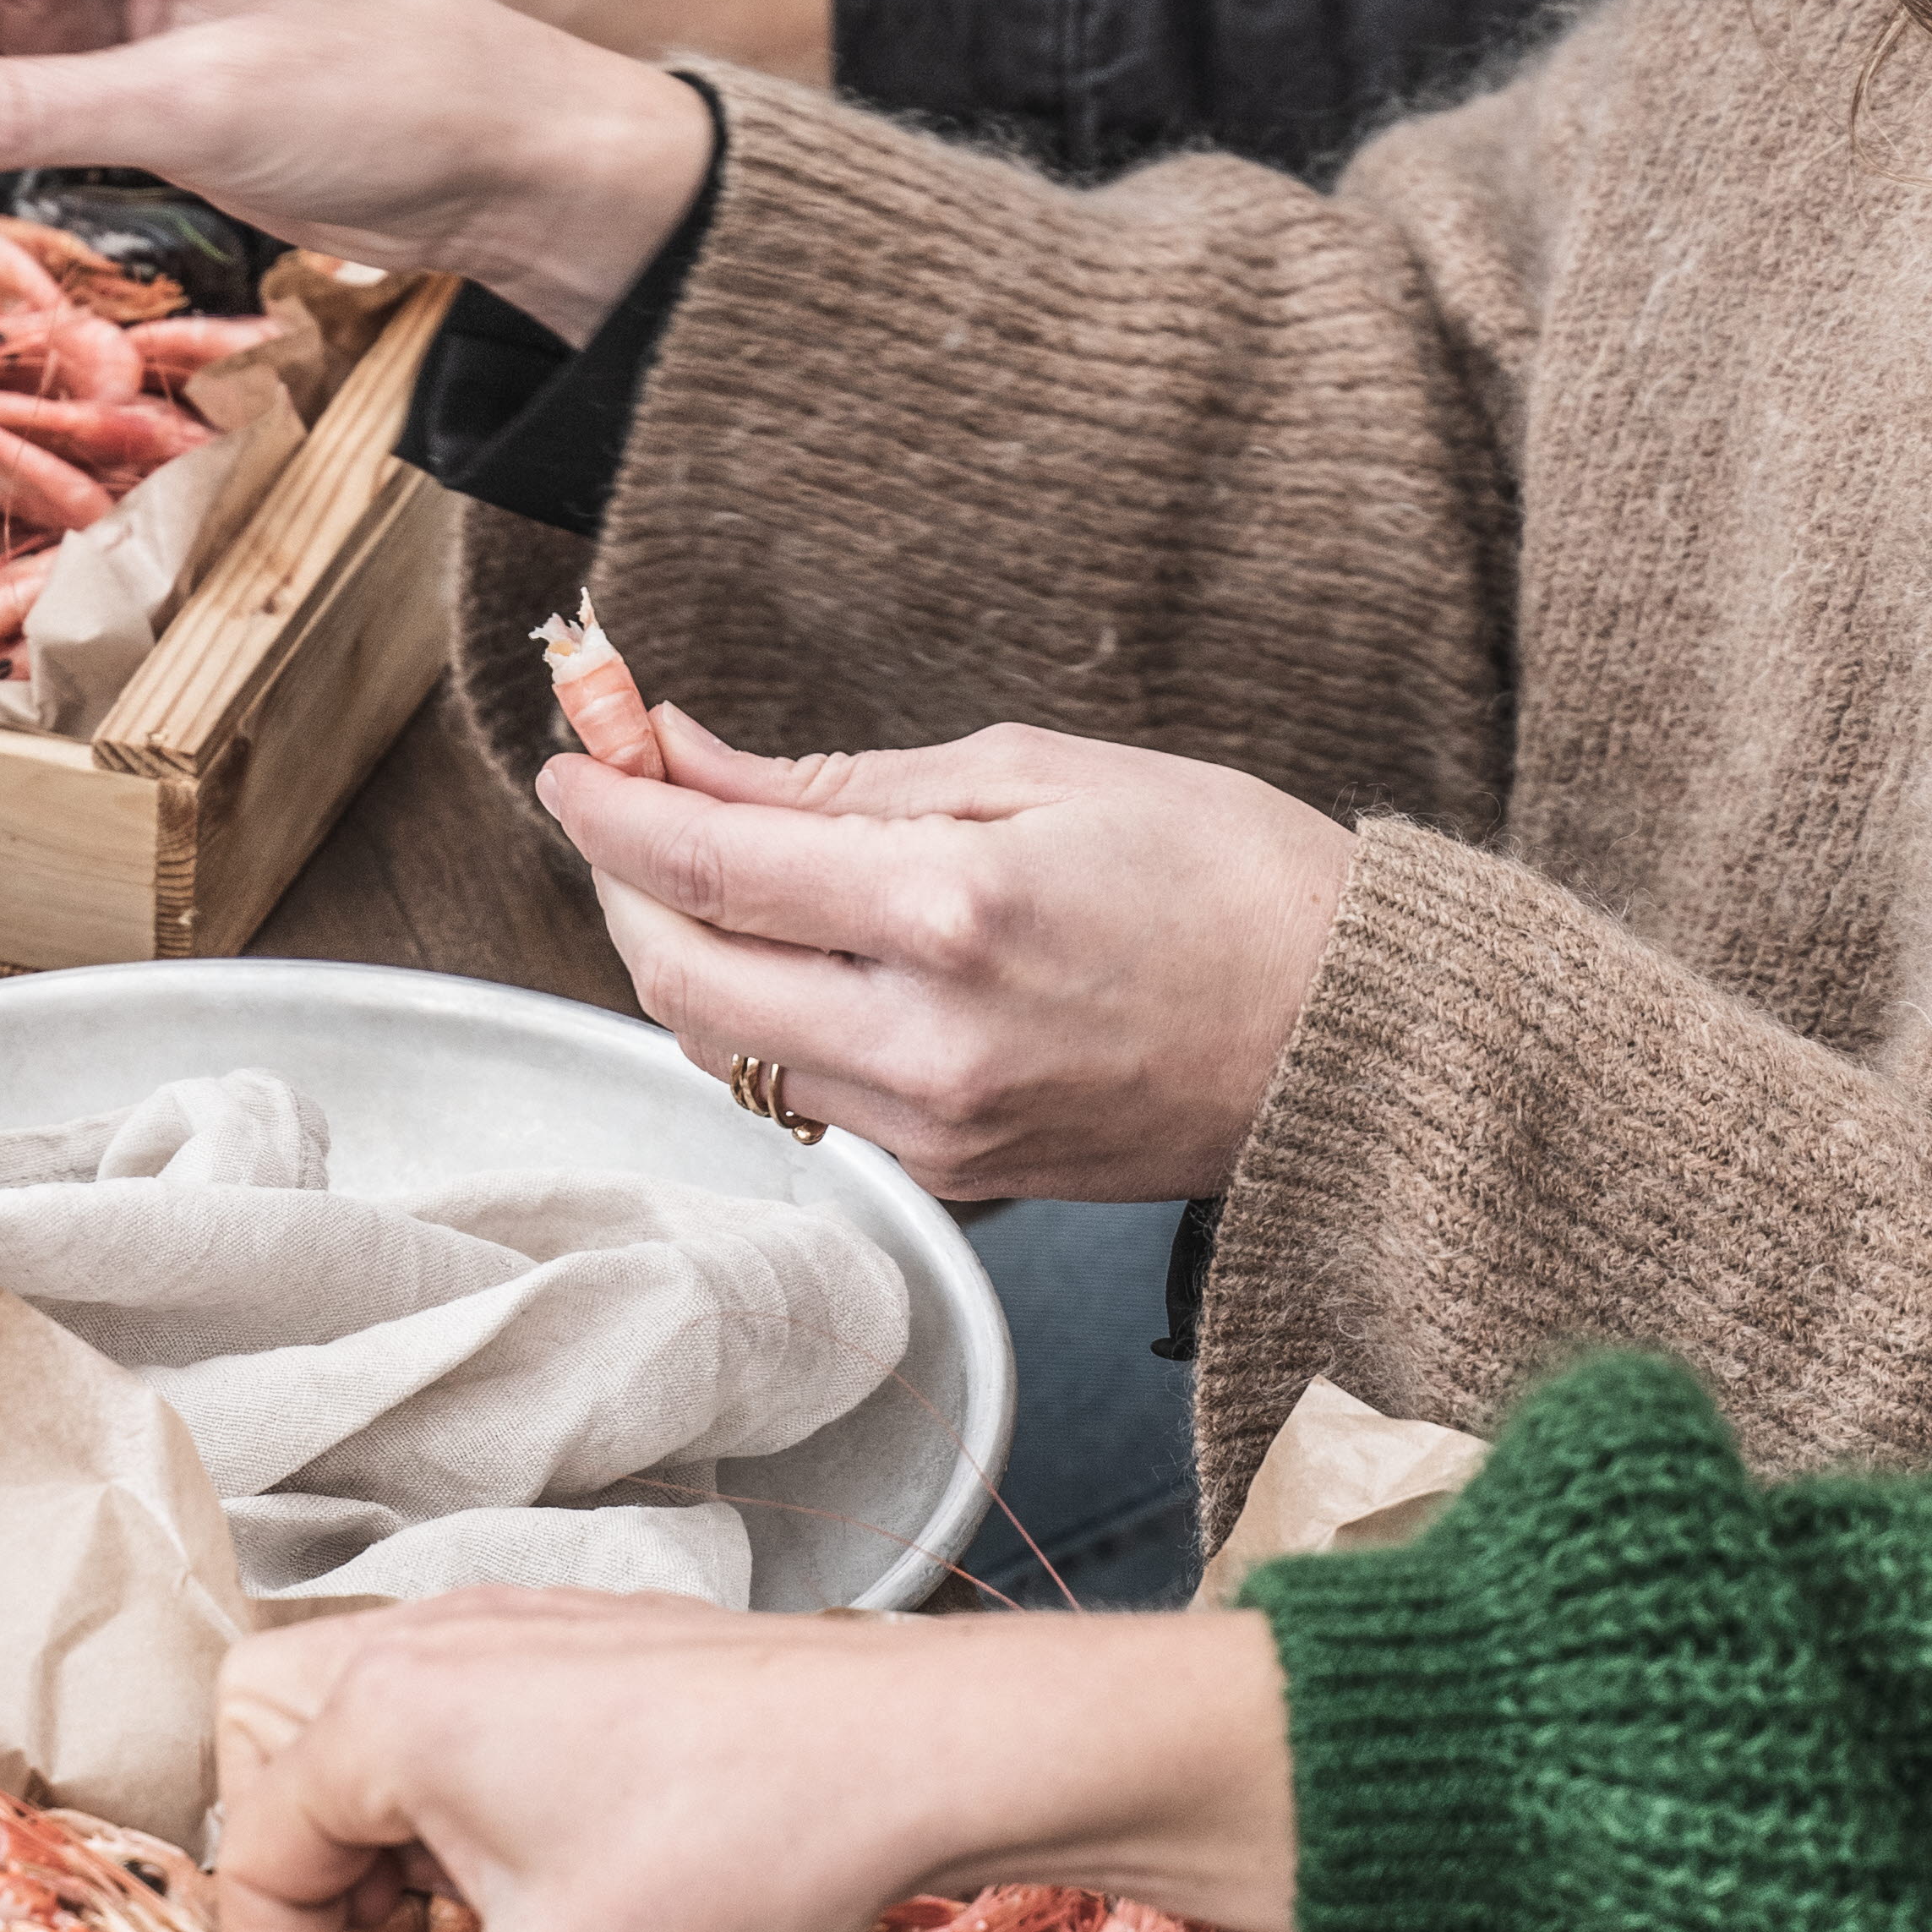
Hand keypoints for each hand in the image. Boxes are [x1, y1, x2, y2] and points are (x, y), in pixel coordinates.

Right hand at [210, 1594, 1299, 1931]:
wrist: (902, 1751)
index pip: (249, 1856)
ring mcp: (506, 1636)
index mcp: (386, 1706)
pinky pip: (456, 1730)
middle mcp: (430, 1642)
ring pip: (367, 1742)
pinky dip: (460, 1827)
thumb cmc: (734, 1845)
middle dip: (306, 1886)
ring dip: (386, 1863)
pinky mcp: (575, 1655)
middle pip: (276, 1756)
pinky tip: (538, 1906)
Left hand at [549, 707, 1352, 1202]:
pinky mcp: (959, 1178)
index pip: (707, 869)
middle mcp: (925, 1041)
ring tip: (696, 859)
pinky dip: (758, 1013)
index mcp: (951, 912)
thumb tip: (686, 759)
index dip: (610, 808)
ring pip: (724, 1048)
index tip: (571, 753)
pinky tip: (785, 945)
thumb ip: (839, 783)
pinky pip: (803, 1093)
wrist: (1359, 1040)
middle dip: (622, 880)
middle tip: (624, 796)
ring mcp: (938, 1128)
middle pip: (680, 977)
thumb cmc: (1225, 871)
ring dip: (678, 951)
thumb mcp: (1033, 771)